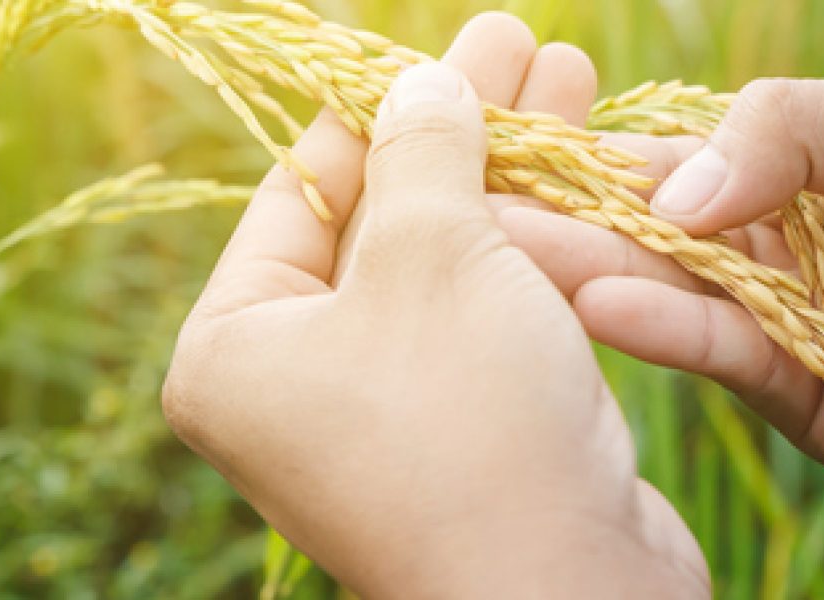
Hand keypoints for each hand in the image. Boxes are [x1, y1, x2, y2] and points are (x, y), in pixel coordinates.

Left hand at [162, 15, 706, 596]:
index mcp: (235, 347)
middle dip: (461, 129)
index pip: (303, 189)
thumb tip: (420, 85)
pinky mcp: (463, 438)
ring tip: (571, 78)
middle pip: (380, 222)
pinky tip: (588, 179)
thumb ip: (423, 153)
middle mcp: (293, 386)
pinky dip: (533, 251)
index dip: (381, 104)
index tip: (448, 41)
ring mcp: (381, 418)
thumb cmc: (470, 421)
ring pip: (446, 268)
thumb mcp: (436, 256)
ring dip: (512, 176)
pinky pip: (487, 321)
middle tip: (522, 44)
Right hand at [506, 76, 823, 493]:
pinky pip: (730, 359)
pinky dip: (670, 330)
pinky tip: (608, 303)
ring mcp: (784, 335)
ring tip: (502, 255)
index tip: (495, 138)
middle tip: (460, 207)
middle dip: (556, 220)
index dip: (582, 154)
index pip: (658, 164)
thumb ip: (791, 133)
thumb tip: (674, 186)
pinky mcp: (813, 406)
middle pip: (642, 237)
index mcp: (783, 183)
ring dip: (585, 275)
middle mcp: (766, 261)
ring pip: (670, 300)